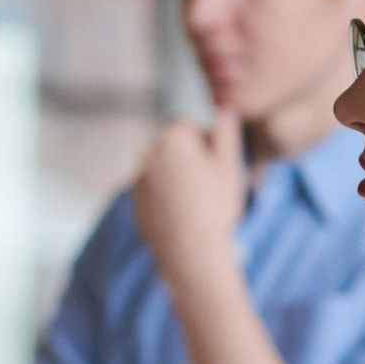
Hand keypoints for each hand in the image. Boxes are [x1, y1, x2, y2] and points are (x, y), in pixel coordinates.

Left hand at [132, 108, 244, 296]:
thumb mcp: (229, 166)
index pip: (191, 127)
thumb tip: (224, 108)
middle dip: (189, 160)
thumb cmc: (214, 209)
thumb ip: (226, 131)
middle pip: (174, 146)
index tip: (216, 170)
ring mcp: (138, 178)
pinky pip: (154, 191)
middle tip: (206, 190)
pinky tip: (181, 217)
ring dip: (177, 178)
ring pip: (163, 169)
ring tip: (194, 205)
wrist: (191, 256)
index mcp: (173, 138)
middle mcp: (149, 153)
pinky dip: (166, 198)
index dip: (208, 147)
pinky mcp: (135, 201)